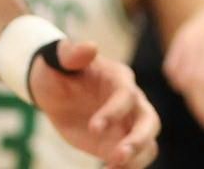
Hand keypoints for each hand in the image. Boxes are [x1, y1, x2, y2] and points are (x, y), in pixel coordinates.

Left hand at [29, 41, 158, 167]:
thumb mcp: (56, 60)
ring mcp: (129, 124)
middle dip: (138, 140)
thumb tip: (90, 46)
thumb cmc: (56, 70)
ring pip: (148, 143)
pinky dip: (128, 167)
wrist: (54, 91)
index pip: (126, 95)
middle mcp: (132, 101)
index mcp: (118, 78)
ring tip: (113, 168)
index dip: (114, 112)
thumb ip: (71, 53)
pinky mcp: (121, 142)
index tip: (93, 128)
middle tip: (117, 156)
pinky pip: (135, 158)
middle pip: (149, 121)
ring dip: (136, 159)